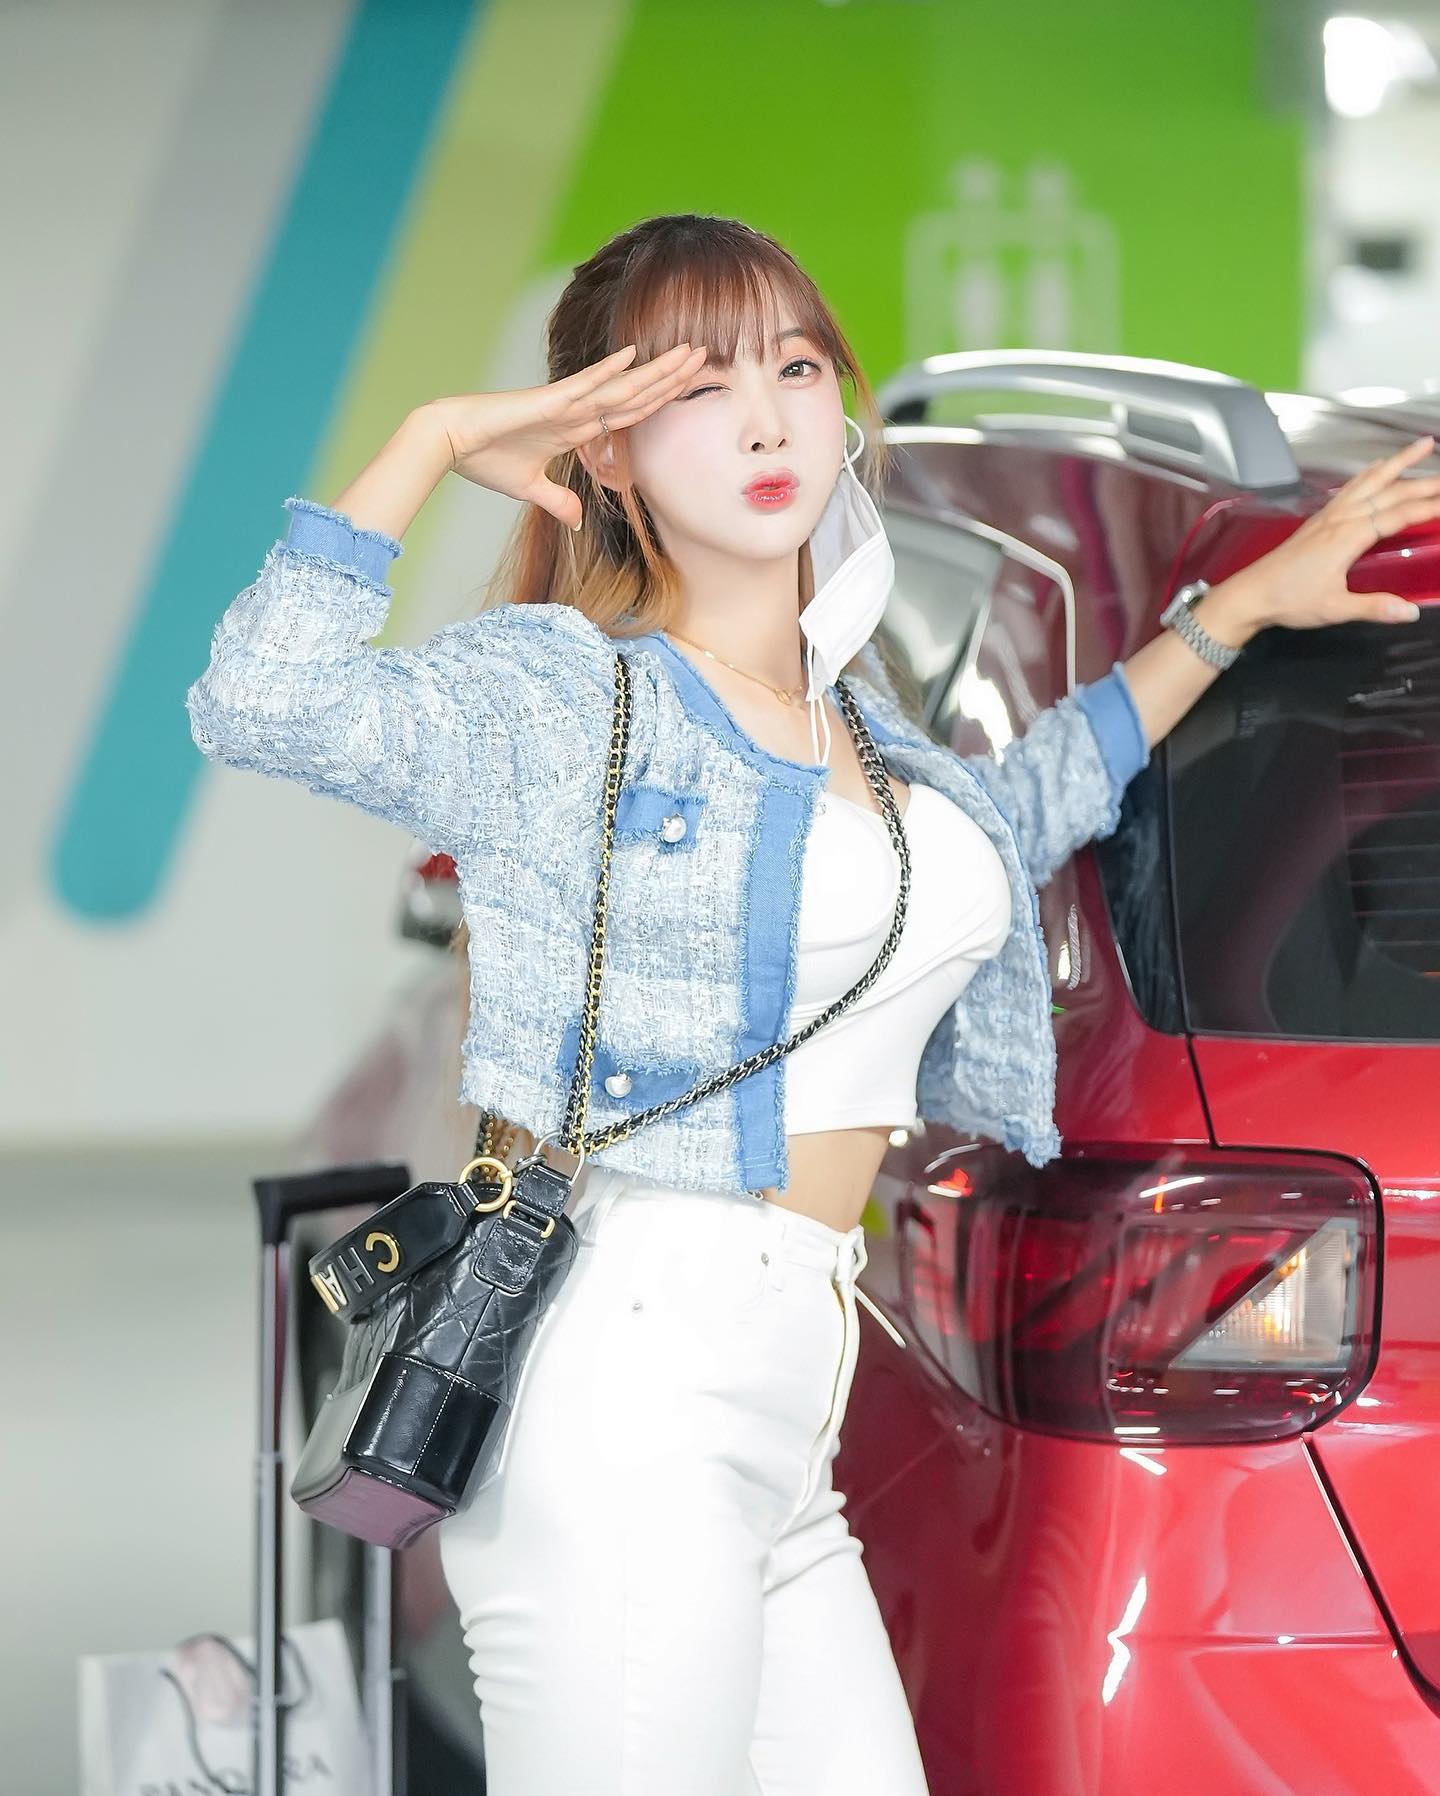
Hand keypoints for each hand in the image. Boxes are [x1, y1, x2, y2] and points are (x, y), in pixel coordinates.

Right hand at [429, 341, 709, 529]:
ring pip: (622, 386)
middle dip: (672, 378)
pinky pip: (584, 384)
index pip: (630, 413)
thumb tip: (575, 520)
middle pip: (636, 394)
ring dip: (657, 370)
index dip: (661, 400)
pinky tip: (633, 355)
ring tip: (689, 352)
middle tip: (706, 357)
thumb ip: (557, 500)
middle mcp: (578, 410)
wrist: (449, 442)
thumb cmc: (484, 458)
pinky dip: (609, 371)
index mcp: (577, 428)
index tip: (689, 388)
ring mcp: (565, 403)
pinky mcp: (547, 401)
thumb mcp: (530, 488)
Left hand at [1212, 433, 1439, 637]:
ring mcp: (1328, 515)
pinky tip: (1377, 467)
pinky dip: (1370, 473)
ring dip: (1397, 463)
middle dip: (1422, 481)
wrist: (1251, 594)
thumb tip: (1411, 611)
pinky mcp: (1319, 519)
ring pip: (1368, 481)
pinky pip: (1350, 487)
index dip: (1427, 507)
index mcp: (1348, 537)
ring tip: (1421, 446)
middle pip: (1388, 492)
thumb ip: (1374, 607)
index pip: (1397, 515)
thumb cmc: (1290, 601)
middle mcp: (1340, 519)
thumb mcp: (1335, 608)